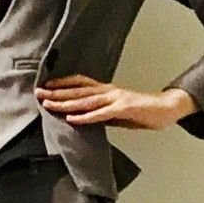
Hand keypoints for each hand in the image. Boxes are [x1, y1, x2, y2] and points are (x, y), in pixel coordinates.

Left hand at [34, 74, 196, 129]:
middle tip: (38, 93)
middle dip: (56, 92)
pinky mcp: (124, 108)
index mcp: (106, 90)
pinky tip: (72, 118)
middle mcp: (108, 91)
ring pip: (85, 100)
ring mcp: (116, 98)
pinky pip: (101, 114)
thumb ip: (98, 112)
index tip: (45, 86)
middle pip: (77, 91)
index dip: (62, 84)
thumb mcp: (114, 112)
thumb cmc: (140, 111)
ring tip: (48, 104)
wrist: (166, 109)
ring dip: (65, 103)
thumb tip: (81, 117)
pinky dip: (85, 116)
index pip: (79, 84)